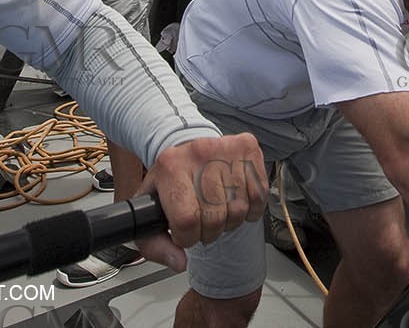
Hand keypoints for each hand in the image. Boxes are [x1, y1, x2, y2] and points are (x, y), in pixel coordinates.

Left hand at [134, 133, 266, 269]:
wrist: (186, 154)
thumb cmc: (170, 184)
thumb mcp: (149, 214)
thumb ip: (156, 246)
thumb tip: (179, 262)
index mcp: (169, 166)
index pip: (186, 219)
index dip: (187, 237)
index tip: (185, 234)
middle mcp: (198, 152)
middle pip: (215, 217)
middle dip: (209, 232)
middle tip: (202, 224)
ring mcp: (226, 148)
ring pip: (239, 209)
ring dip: (230, 221)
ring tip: (218, 211)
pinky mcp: (247, 148)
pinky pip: (259, 195)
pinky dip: (251, 209)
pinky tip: (236, 202)